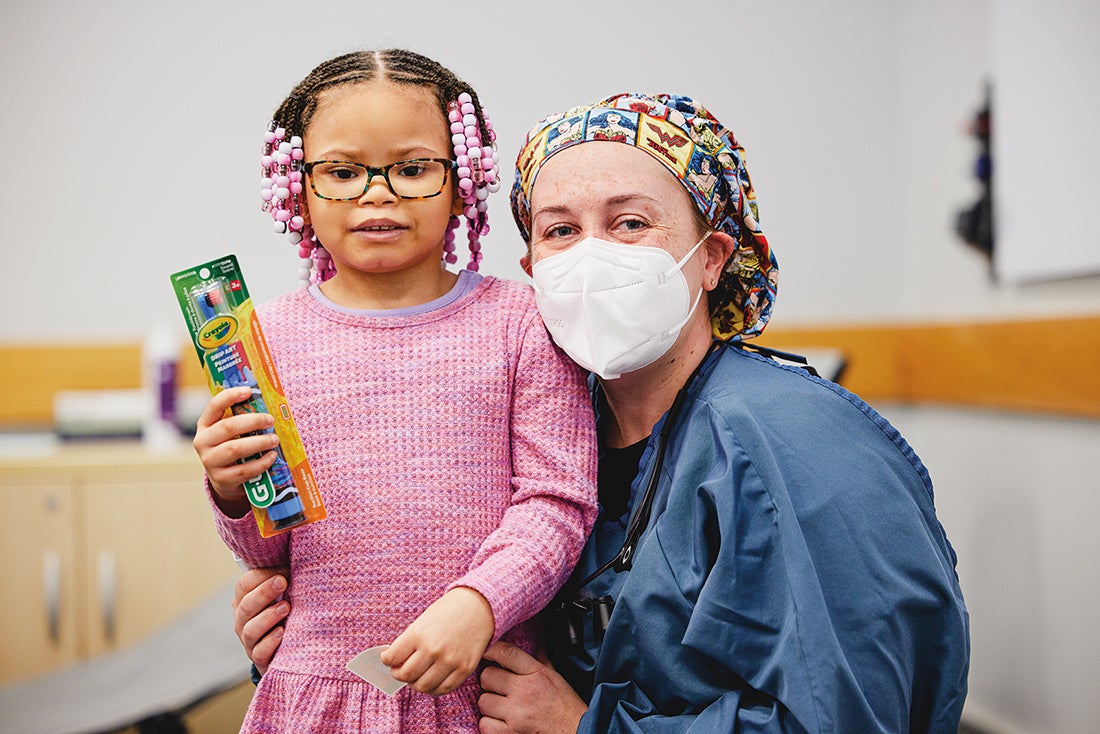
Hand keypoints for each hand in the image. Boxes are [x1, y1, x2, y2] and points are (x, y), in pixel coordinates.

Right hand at [193, 386, 279, 515]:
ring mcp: (210, 462)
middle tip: (270, 420)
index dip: (230, 396)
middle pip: (228, 427)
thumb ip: (242, 419)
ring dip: (258, 442)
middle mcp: (203, 442)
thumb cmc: (232, 447)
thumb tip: (268, 402)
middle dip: (252, 422)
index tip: (248, 391)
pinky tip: (272, 457)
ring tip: (274, 439)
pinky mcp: (221, 479)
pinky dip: (260, 463)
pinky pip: (244, 470)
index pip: (214, 406)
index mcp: (205, 425)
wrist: (225, 480)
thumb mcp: (231, 433)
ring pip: (235, 449)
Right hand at [232, 566, 290, 674]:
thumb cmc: (285, 612)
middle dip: (264, 592)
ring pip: (250, 629)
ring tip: (286, 607)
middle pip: (246, 605)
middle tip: (283, 582)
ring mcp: (249, 641)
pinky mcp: (259, 659)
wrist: (284, 650)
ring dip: (268, 616)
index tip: (284, 568)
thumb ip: (284, 576)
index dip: (262, 575)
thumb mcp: (282, 593)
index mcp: (244, 600)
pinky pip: (259, 652)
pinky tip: (282, 633)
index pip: (244, 584)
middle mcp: (242, 620)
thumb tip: (303, 552)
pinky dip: (269, 642)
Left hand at [381, 587, 494, 695]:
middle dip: (399, 674)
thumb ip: (409, 643)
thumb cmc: (447, 612)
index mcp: (418, 634)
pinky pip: (444, 689)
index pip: (392, 658)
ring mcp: (450, 661)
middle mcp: (433, 650)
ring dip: (415, 684)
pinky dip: (434, 689)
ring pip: (423, 686)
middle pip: (406, 676)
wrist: (478, 606)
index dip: (386, 660)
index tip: (388, 659)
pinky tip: (431, 680)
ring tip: (417, 676)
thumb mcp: (423, 621)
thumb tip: (394, 662)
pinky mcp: (465, 669)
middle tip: (400, 670)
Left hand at [478, 641, 586, 733]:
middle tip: (499, 687)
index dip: (491, 650)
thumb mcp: (555, 676)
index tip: (488, 653)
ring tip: (502, 707)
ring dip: (490, 705)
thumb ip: (540, 658)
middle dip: (490, 681)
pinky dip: (489, 724)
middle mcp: (525, 691)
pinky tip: (500, 722)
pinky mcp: (510, 733)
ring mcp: (516, 714)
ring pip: (483, 701)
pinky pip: (485, 724)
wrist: (576, 731)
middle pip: (487, 676)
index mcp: (537, 673)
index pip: (506, 653)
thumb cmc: (565, 705)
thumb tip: (533, 642)